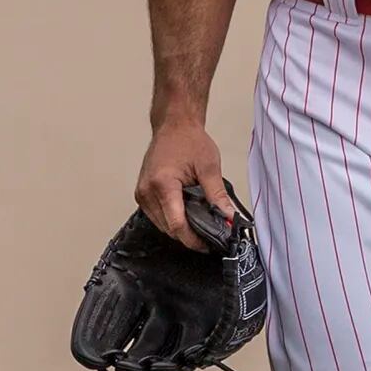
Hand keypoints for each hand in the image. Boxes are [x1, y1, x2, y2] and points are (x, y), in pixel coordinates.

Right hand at [137, 120, 229, 249]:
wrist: (173, 126)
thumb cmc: (189, 141)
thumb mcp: (209, 167)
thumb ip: (218, 196)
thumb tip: (228, 218)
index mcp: (163, 184)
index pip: (176, 224)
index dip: (193, 239)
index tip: (209, 244)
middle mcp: (147, 191)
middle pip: (168, 228)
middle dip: (189, 236)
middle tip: (210, 236)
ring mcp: (142, 194)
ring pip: (161, 226)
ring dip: (180, 229)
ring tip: (200, 225)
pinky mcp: (142, 194)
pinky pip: (156, 217)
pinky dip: (171, 220)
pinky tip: (187, 215)